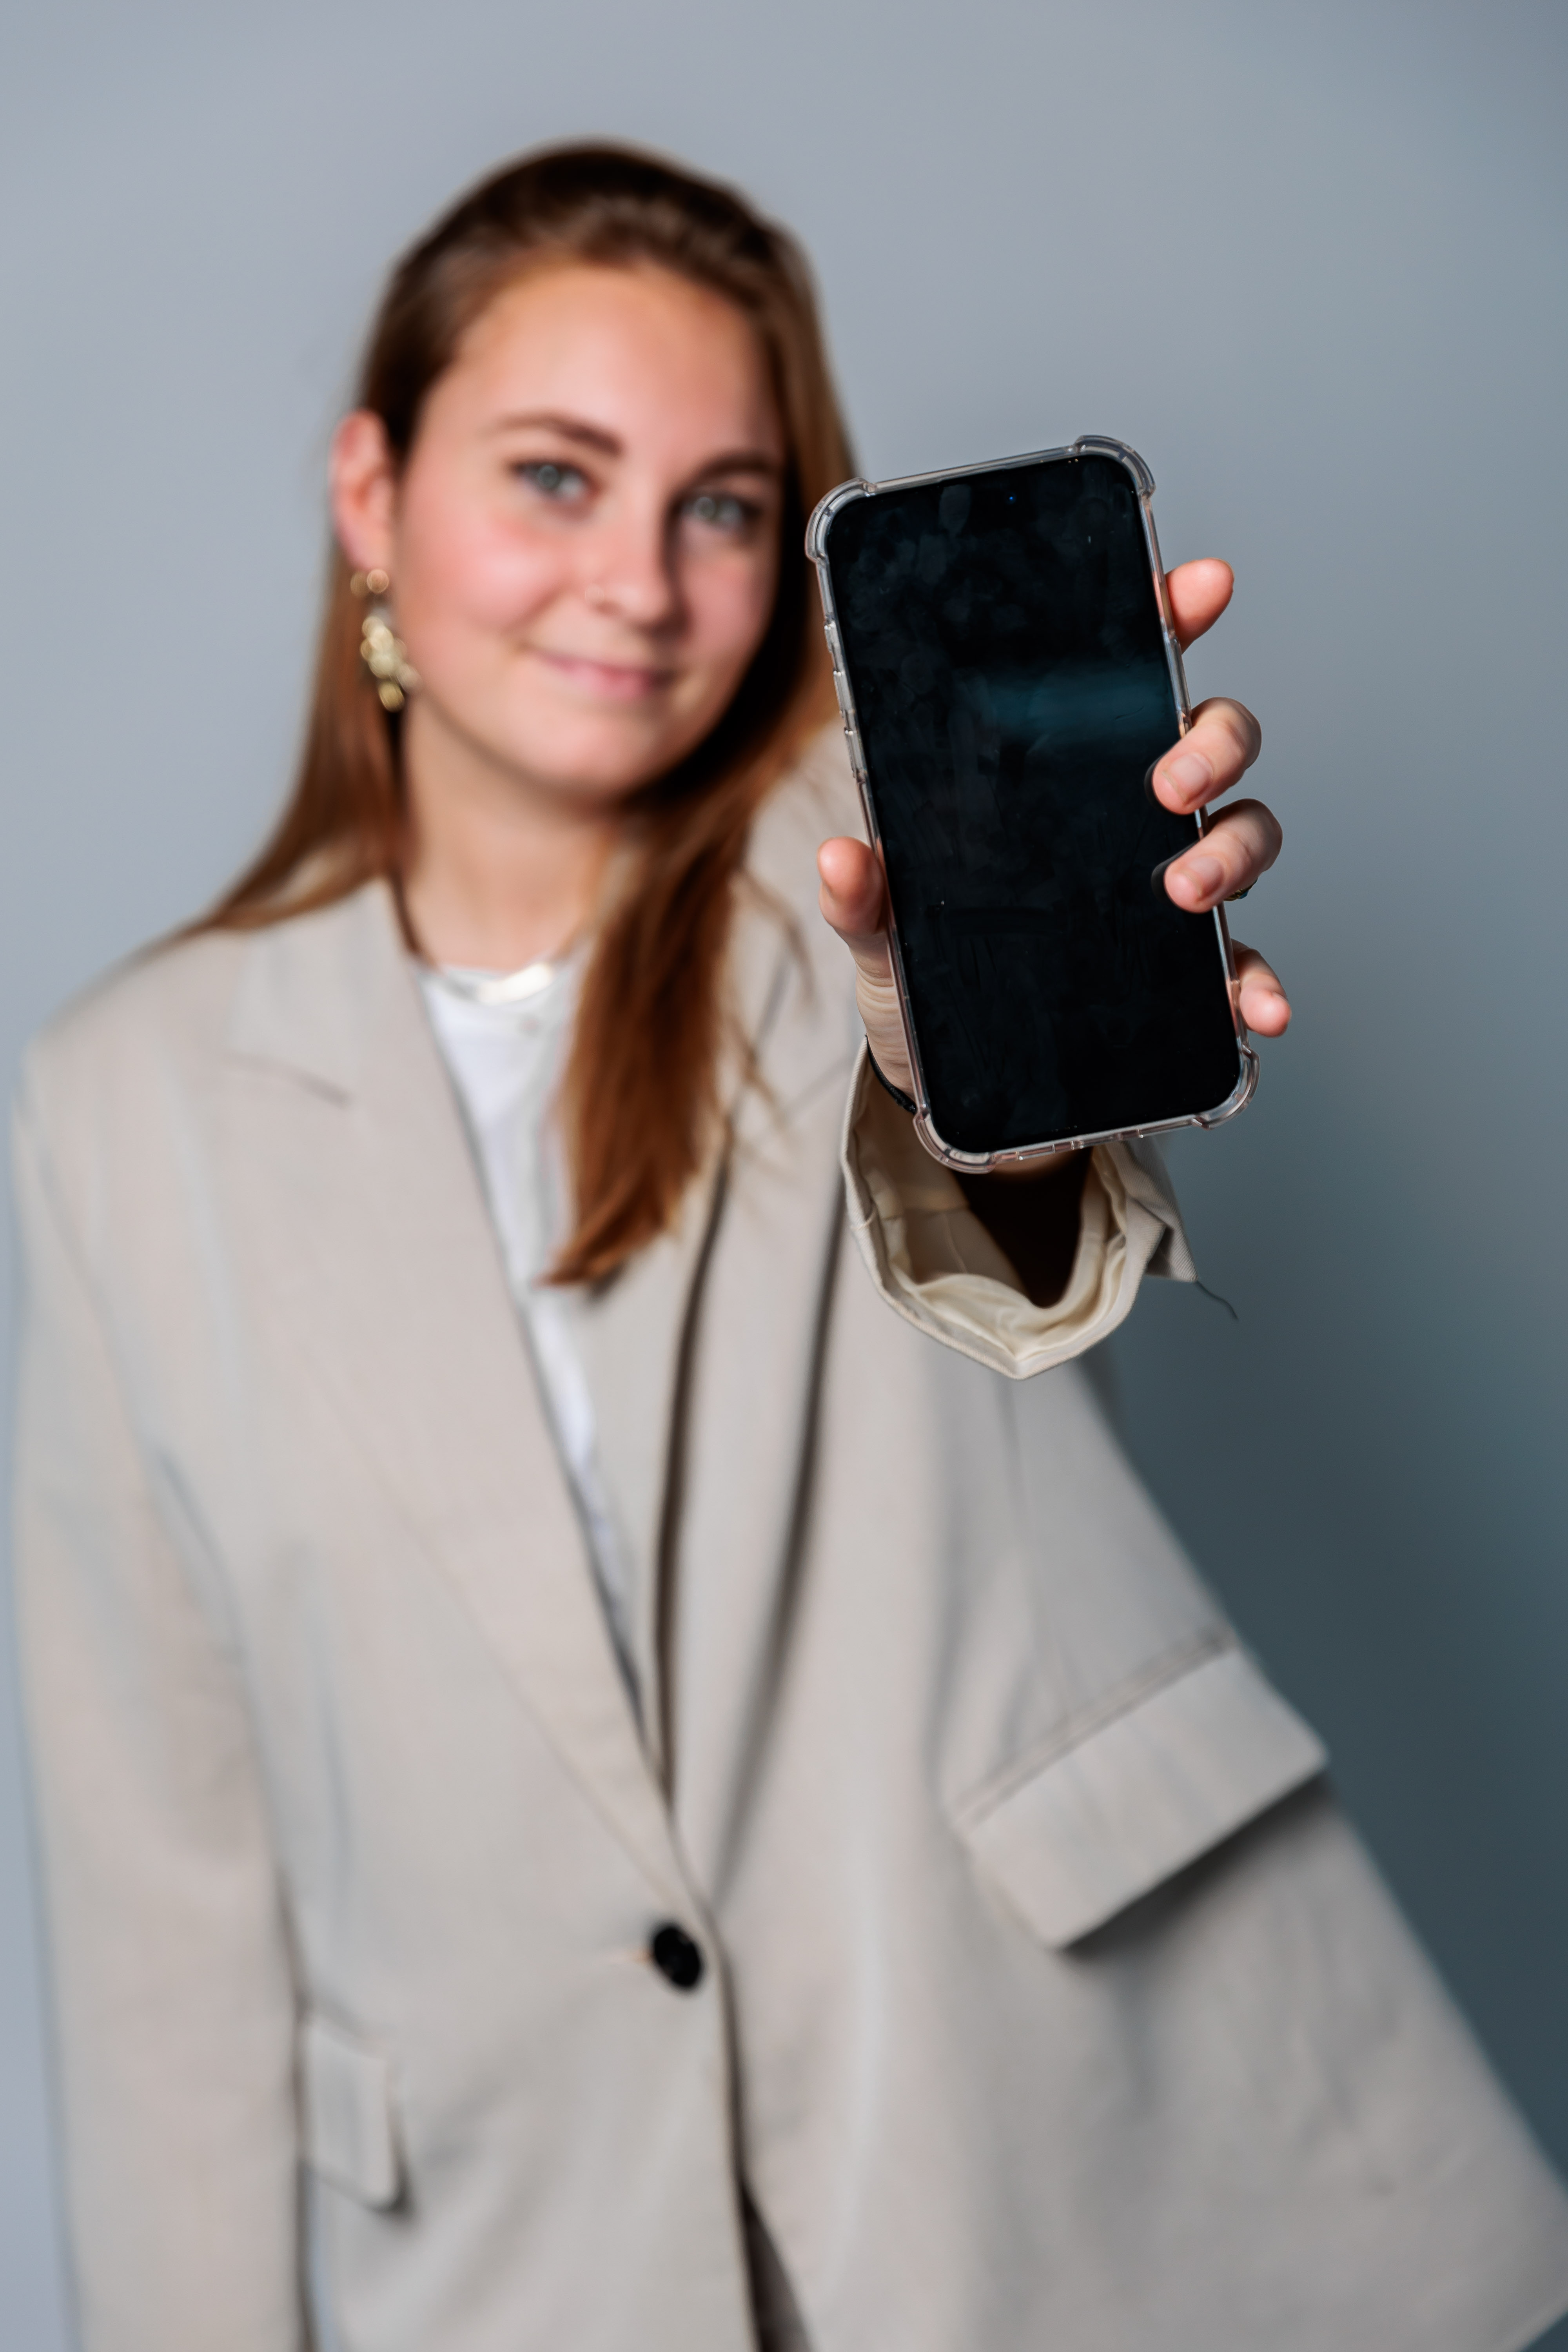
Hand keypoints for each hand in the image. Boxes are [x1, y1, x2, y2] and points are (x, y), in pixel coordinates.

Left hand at [818, 557, 1289, 1100]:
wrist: (950, 1081)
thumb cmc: (924, 978)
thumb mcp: (881, 932)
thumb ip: (862, 895)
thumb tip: (841, 856)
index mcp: (1062, 776)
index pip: (1129, 671)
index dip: (1172, 616)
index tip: (1198, 586)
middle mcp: (1130, 817)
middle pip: (1212, 740)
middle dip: (1211, 745)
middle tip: (1170, 783)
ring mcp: (1167, 887)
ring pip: (1244, 831)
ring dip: (1234, 851)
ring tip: (1187, 890)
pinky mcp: (1183, 972)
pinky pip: (1239, 964)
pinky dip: (1258, 983)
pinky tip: (1255, 1008)